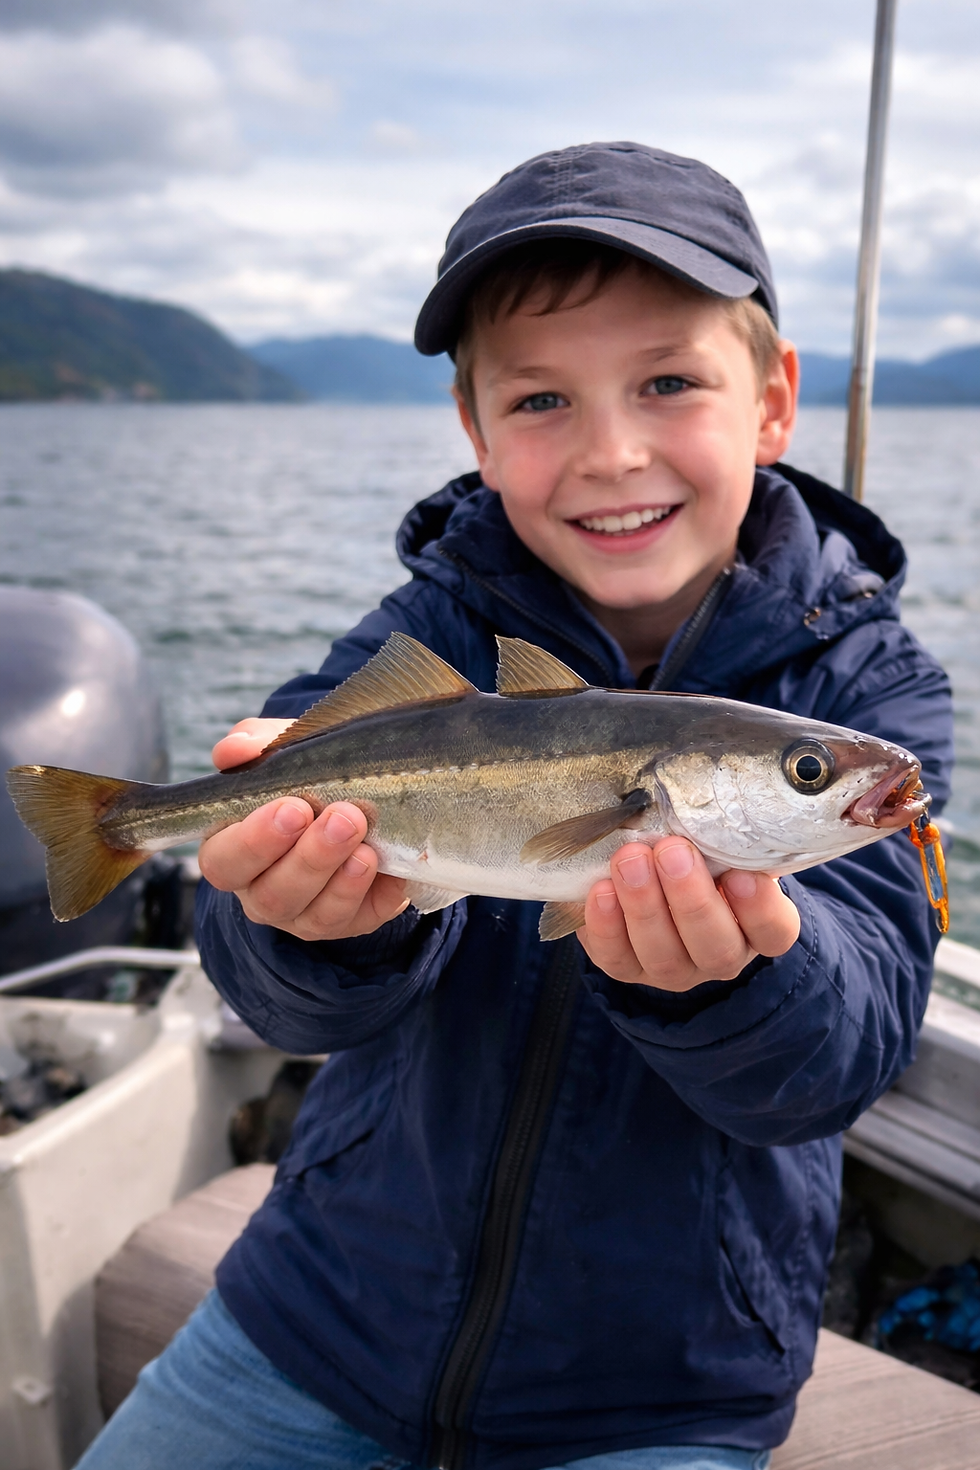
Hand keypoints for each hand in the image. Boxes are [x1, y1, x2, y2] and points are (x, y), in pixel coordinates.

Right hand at [198, 718, 408, 940]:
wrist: (366, 794)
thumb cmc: (306, 778)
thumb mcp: (282, 753)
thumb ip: (254, 745)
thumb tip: (234, 750)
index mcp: (231, 851)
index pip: (223, 861)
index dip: (254, 841)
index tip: (292, 807)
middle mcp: (261, 891)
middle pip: (272, 895)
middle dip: (309, 858)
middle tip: (343, 819)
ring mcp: (304, 914)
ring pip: (314, 915)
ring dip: (341, 879)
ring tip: (365, 844)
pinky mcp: (349, 923)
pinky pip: (357, 920)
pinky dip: (372, 893)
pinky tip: (383, 863)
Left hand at [578, 837, 799, 991]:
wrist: (650, 875)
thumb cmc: (699, 853)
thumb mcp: (718, 841)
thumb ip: (721, 831)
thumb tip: (707, 799)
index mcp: (756, 927)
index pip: (774, 931)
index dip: (760, 908)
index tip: (741, 874)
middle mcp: (719, 955)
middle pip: (716, 947)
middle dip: (691, 900)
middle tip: (673, 852)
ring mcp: (674, 968)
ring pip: (664, 956)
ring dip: (645, 906)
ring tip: (630, 860)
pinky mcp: (627, 967)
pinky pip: (616, 958)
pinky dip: (606, 926)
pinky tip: (601, 890)